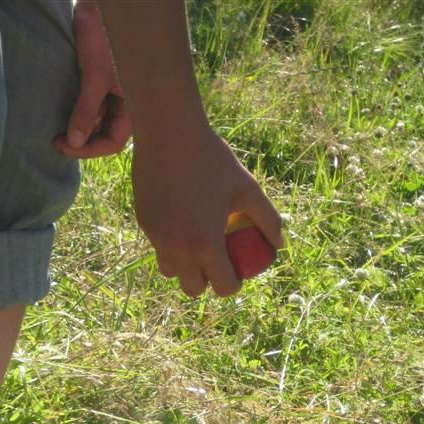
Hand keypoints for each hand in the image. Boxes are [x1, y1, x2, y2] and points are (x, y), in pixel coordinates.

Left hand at [54, 0, 131, 159]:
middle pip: (104, 134)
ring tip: (57, 130)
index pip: (112, 141)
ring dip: (77, 128)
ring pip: (96, 122)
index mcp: (133, 106)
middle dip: (82, 141)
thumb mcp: (94, 77)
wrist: (100, 7)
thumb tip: (74, 142)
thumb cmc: (105, 37)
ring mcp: (111, 94)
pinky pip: (90, 107)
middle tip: (57, 141)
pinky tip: (62, 116)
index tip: (64, 145)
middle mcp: (124, 103)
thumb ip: (85, 111)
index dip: (88, 149)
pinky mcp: (99, 83)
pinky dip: (77, 113)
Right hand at [132, 124, 283, 296]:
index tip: (238, 272)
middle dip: (207, 281)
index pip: (222, 287)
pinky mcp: (144, 224)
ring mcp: (157, 239)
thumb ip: (268, 219)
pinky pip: (159, 247)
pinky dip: (171, 244)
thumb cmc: (213, 160)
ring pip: (171, 271)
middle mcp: (179, 249)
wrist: (169, 134)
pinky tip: (182, 219)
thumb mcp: (247, 188)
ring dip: (185, 266)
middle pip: (193, 288)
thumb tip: (279, 244)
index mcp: (206, 245)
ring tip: (197, 245)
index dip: (234, 283)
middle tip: (217, 262)